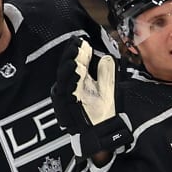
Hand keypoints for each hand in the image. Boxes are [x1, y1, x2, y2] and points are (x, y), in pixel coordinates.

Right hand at [54, 34, 129, 157]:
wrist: (104, 131)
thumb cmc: (104, 109)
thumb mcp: (108, 86)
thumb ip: (106, 72)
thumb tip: (105, 56)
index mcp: (79, 80)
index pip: (74, 61)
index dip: (76, 51)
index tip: (80, 40)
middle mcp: (70, 87)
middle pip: (66, 68)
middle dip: (70, 56)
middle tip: (76, 46)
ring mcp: (67, 98)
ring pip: (63, 81)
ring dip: (68, 68)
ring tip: (75, 58)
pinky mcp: (66, 109)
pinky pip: (65, 96)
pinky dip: (69, 85)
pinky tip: (75, 75)